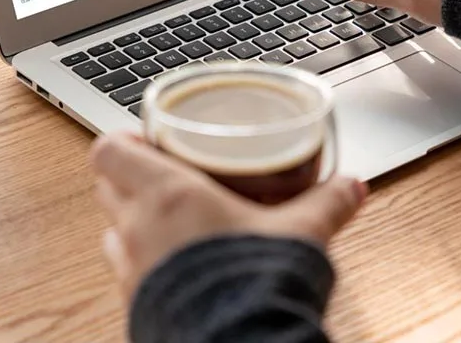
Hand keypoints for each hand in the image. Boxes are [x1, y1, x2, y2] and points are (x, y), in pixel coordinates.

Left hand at [91, 133, 366, 299]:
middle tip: (167, 172)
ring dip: (135, 223)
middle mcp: (137, 229)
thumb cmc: (255, 283)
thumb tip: (352, 185)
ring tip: (173, 222)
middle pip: (108, 187)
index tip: (146, 137)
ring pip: (114, 233)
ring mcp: (132, 271)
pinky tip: (182, 268)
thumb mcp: (301, 232)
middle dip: (132, 176)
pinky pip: (129, 275)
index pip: (109, 150)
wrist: (240, 342)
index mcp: (167, 195)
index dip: (122, 140)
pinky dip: (147, 265)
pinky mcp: (137, 307)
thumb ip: (327, 202)